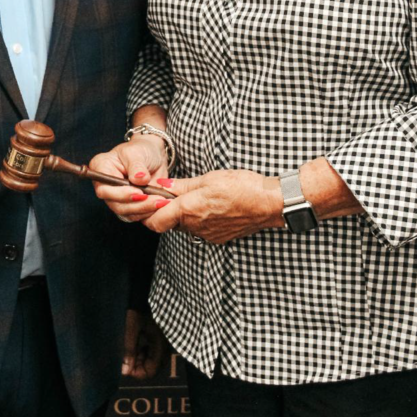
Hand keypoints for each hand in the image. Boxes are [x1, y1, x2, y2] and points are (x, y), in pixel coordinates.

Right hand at [89, 134, 171, 223]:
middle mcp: (105, 186)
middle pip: (114, 204)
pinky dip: (148, 212)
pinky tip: (160, 205)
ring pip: (126, 212)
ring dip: (144, 210)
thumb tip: (139, 179)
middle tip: (156, 200)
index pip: (104, 188)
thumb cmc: (141, 150)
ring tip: (161, 202)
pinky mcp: (128, 206)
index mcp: (101, 168)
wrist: (152, 156)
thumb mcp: (137, 152)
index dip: (121, 194)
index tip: (140, 192)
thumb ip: (137, 166)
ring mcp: (116, 198)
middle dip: (136, 204)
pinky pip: (136, 215)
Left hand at [123, 309, 166, 379]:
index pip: (151, 371)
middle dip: (138, 367)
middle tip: (127, 357)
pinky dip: (145, 353)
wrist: (147, 293)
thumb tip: (125, 371)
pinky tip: (139, 344)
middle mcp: (166, 347)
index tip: (124, 367)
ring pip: (154, 361)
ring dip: (141, 360)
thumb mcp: (132, 328)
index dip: (137, 373)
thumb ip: (129, 349)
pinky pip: (154, 353)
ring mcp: (165, 342)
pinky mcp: (161, 338)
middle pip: (153, 368)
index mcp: (160, 345)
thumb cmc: (139, 309)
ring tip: (131, 350)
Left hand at [141, 170, 283, 242]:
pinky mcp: (218, 237)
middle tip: (172, 193)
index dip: (148, 212)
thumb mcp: (208, 178)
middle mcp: (195, 227)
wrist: (268, 203)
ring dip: (183, 214)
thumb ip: (181, 186)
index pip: (154, 222)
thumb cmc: (241, 187)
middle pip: (168, 223)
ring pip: (185, 226)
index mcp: (188, 210)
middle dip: (166, 210)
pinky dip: (198, 219)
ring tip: (195, 197)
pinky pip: (199, 230)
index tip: (151, 199)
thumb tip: (161, 186)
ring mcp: (207, 235)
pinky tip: (209, 206)